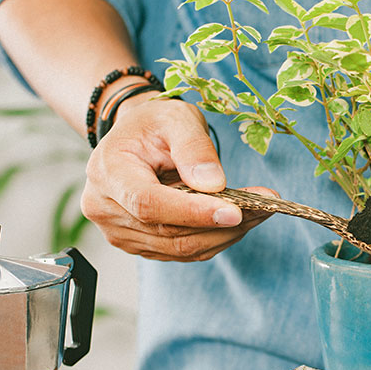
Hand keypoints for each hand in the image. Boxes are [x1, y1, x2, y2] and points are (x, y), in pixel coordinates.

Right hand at [81, 93, 273, 260]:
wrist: (136, 139)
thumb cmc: (154, 124)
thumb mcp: (176, 118)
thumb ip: (194, 148)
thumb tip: (214, 184)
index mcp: (108, 172)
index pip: (149, 204)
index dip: (193, 212)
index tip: (235, 211)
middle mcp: (105, 209)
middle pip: (169, 233)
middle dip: (222, 223)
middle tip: (265, 206)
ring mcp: (120, 232)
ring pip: (181, 248)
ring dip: (226, 234)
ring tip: (259, 211)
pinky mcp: (140, 245)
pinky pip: (183, 251)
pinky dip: (216, 238)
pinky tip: (239, 220)